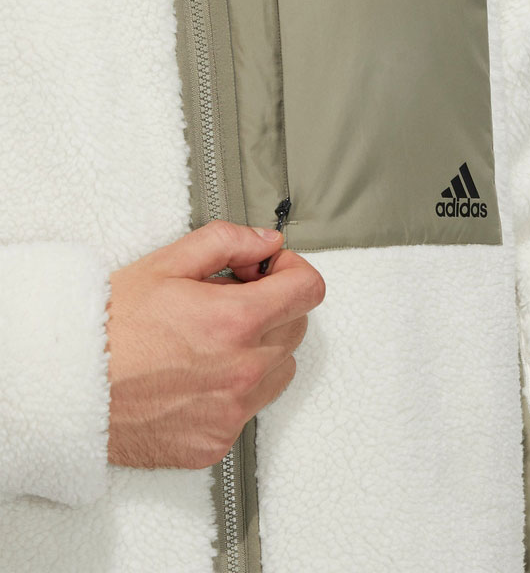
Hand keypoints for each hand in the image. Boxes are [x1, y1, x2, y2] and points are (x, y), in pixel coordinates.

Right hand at [105, 220, 325, 468]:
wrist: (66, 390)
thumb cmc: (108, 327)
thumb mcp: (166, 264)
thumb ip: (228, 242)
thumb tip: (267, 241)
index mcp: (235, 321)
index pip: (309, 290)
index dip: (293, 270)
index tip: (272, 270)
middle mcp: (243, 370)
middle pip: (297, 327)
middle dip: (275, 306)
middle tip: (234, 300)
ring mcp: (233, 410)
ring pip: (281, 369)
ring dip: (262, 348)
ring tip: (215, 340)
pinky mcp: (218, 441)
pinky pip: (252, 407)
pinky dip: (238, 388)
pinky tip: (200, 375)